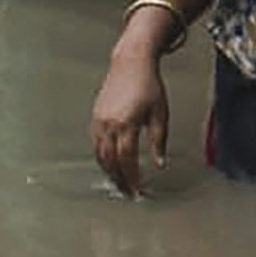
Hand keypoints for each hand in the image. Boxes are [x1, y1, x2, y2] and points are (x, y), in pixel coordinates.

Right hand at [90, 50, 170, 196]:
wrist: (131, 64)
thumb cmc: (149, 86)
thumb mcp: (160, 113)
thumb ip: (159, 141)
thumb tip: (160, 164)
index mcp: (126, 123)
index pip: (127, 159)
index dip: (131, 176)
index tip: (138, 189)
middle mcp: (108, 124)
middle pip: (110, 161)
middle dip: (119, 179)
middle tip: (128, 192)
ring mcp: (98, 121)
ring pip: (99, 154)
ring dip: (109, 171)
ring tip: (120, 182)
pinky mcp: (94, 118)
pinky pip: (95, 144)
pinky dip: (102, 158)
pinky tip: (111, 164)